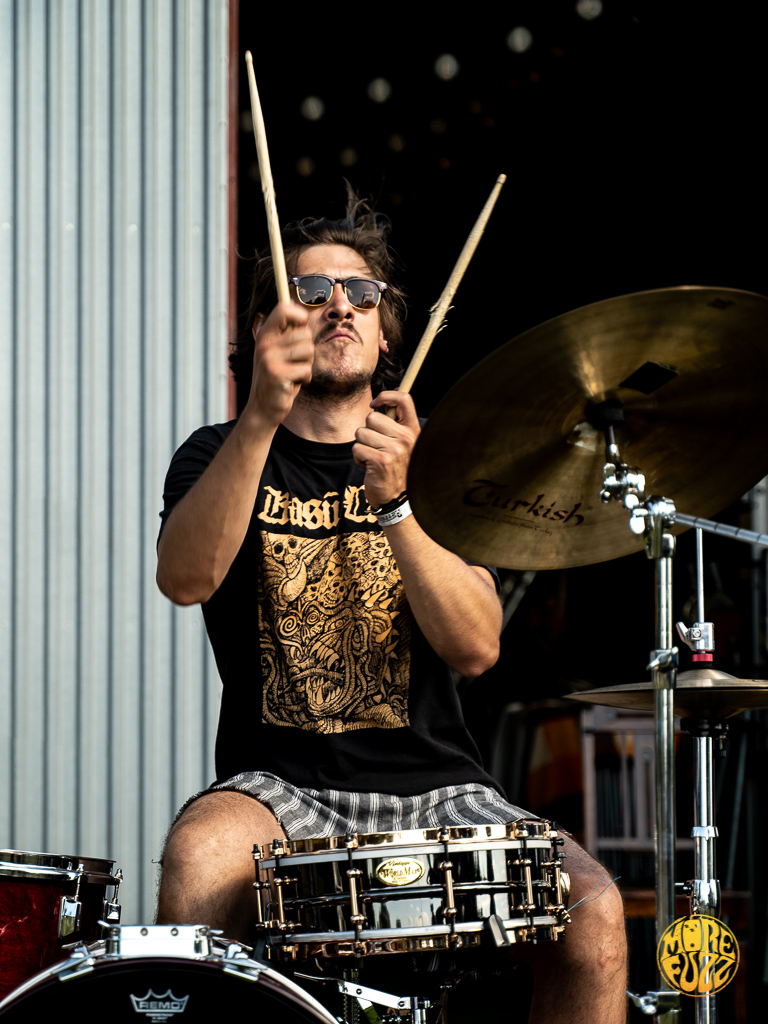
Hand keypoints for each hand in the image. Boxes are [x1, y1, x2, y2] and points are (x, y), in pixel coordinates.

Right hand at [247, 302, 312, 426]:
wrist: (262, 410)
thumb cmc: (277, 380)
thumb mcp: (278, 353)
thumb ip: (287, 336)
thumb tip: (304, 314)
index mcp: (265, 336)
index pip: (283, 309)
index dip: (299, 315)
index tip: (302, 328)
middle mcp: (265, 344)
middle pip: (304, 333)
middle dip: (307, 351)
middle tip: (294, 364)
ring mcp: (269, 359)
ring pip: (308, 350)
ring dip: (306, 366)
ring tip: (293, 374)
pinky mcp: (277, 374)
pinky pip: (306, 370)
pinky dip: (305, 379)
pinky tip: (292, 384)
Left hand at [353, 391, 420, 509]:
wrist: (398, 499)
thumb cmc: (396, 470)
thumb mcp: (403, 445)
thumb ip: (395, 425)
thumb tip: (379, 403)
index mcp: (413, 430)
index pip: (404, 399)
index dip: (386, 395)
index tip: (375, 404)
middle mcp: (406, 438)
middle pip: (372, 417)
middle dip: (367, 432)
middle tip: (377, 447)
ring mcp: (394, 450)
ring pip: (361, 433)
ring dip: (362, 446)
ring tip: (374, 458)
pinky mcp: (380, 461)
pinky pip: (357, 448)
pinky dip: (359, 458)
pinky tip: (370, 467)